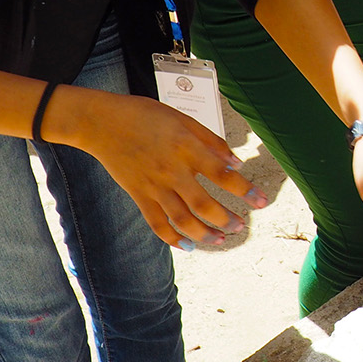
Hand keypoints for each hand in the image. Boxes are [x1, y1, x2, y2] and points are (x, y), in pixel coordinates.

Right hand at [59, 89, 265, 248]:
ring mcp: (154, 186)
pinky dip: (172, 238)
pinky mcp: (138, 195)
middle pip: (204, 204)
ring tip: (222, 240)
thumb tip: (236, 163)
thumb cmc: (144, 115)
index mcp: (186, 148)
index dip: (245, 190)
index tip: (262, 202)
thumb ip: (211, 141)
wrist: (100, 122)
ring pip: (182, 219)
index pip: (222, 175)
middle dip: (227, 219)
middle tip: (242, 226)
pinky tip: (187, 246)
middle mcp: (172, 171)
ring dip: (204, 234)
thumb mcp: (182, 118)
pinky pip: (157, 223)